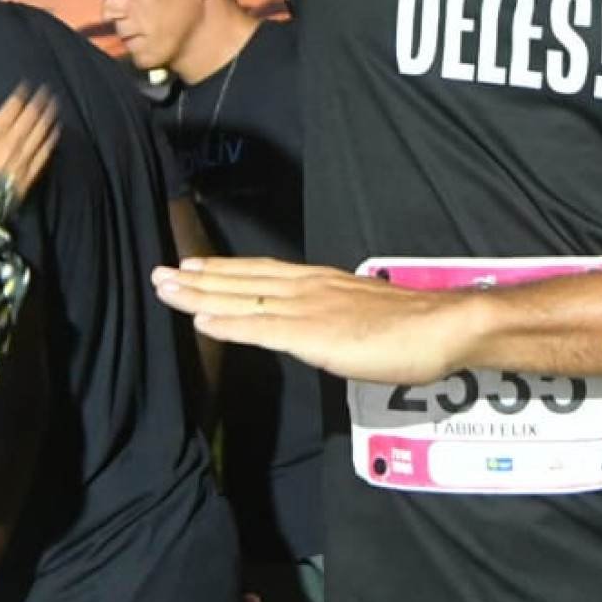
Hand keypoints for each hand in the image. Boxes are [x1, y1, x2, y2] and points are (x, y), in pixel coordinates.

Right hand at [0, 85, 58, 199]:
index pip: (9, 111)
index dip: (19, 97)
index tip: (26, 87)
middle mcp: (8, 146)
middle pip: (27, 119)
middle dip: (37, 103)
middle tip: (47, 91)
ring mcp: (20, 161)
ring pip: (37, 134)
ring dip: (47, 118)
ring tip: (54, 106)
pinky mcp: (27, 177)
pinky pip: (42, 155)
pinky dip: (50, 142)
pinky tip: (55, 132)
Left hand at [151, 255, 484, 384]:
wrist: (441, 326)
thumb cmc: (413, 325)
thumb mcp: (364, 311)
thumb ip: (335, 315)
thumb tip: (321, 324)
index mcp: (320, 282)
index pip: (262, 272)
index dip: (224, 269)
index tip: (192, 265)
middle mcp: (308, 288)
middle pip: (244, 279)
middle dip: (199, 277)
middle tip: (160, 272)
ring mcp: (308, 310)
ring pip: (243, 298)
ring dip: (201, 295)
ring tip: (166, 288)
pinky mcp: (313, 336)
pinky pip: (262, 330)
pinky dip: (229, 325)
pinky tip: (202, 322)